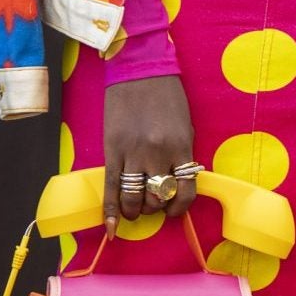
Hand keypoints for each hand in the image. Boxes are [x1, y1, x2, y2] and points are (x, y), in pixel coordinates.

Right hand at [102, 73, 196, 236]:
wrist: (138, 67)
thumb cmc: (166, 94)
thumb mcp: (184, 125)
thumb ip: (180, 155)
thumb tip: (176, 183)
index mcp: (181, 146)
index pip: (185, 192)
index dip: (179, 208)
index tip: (173, 209)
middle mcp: (158, 154)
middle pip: (158, 199)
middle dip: (155, 207)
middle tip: (151, 202)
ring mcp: (133, 153)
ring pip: (134, 199)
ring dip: (135, 210)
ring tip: (134, 208)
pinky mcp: (112, 150)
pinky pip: (111, 189)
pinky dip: (110, 212)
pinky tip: (111, 228)